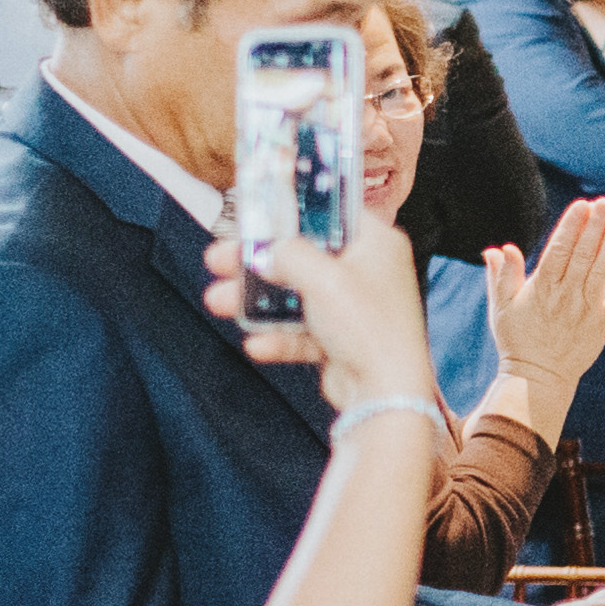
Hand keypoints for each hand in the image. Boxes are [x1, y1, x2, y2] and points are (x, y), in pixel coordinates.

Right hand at [210, 204, 440, 410]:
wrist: (385, 394)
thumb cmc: (368, 327)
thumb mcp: (322, 277)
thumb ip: (289, 254)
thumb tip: (269, 250)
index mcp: (378, 244)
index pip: (332, 214)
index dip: (294, 211)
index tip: (258, 212)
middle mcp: (369, 272)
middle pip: (304, 256)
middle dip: (258, 260)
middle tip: (218, 259)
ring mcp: (356, 307)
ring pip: (297, 295)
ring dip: (257, 299)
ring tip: (218, 301)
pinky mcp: (344, 340)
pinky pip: (303, 332)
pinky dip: (279, 337)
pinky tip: (257, 345)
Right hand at [473, 199, 604, 421]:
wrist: (536, 378)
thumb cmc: (516, 339)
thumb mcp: (501, 307)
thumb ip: (501, 276)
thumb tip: (498, 249)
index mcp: (541, 287)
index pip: (559, 249)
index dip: (572, 226)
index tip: (582, 204)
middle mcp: (567, 295)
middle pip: (584, 254)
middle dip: (597, 226)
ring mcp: (587, 310)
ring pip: (603, 272)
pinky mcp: (603, 326)